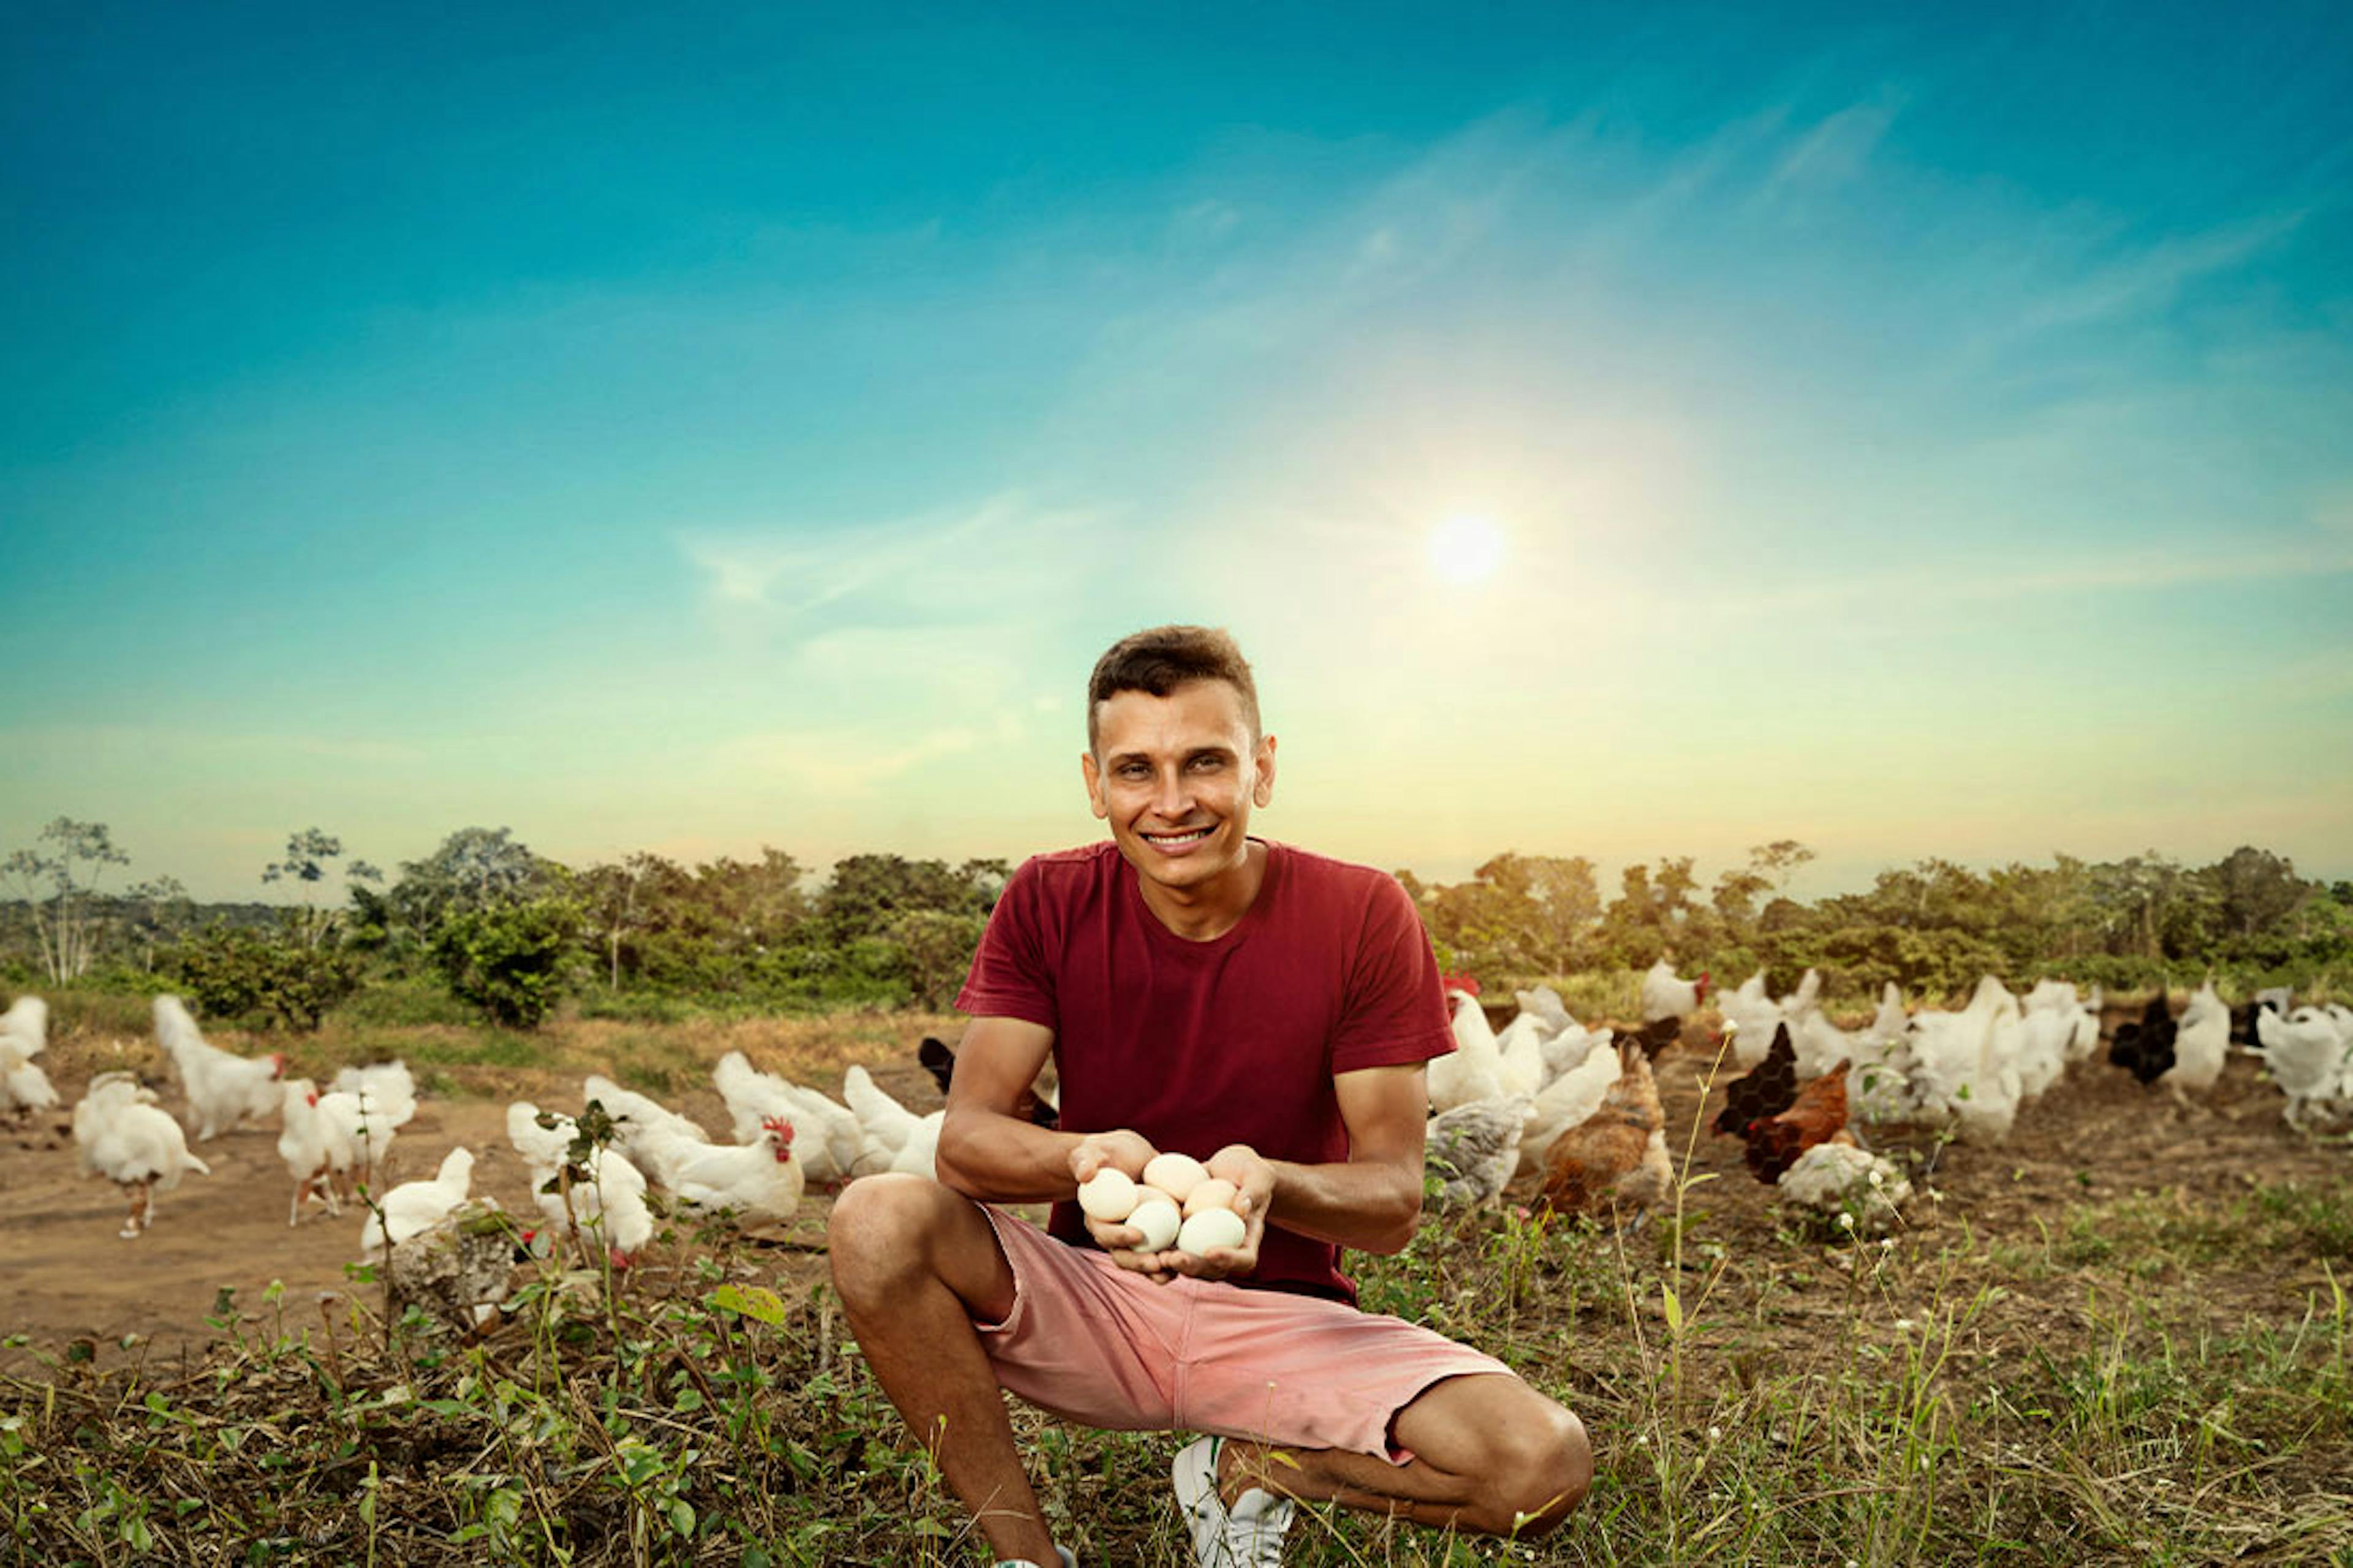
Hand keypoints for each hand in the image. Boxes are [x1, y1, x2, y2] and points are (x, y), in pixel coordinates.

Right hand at [1068, 1131, 1171, 1269]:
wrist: (1127, 1157)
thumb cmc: (1105, 1154)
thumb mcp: (1091, 1153)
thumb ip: (1085, 1161)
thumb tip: (1085, 1174)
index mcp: (1097, 1220)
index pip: (1105, 1233)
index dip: (1119, 1237)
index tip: (1138, 1234)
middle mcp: (1115, 1235)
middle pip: (1125, 1256)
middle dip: (1140, 1263)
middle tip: (1159, 1263)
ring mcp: (1136, 1238)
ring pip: (1145, 1261)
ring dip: (1159, 1270)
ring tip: (1176, 1270)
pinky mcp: (1156, 1235)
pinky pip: (1164, 1251)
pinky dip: (1175, 1258)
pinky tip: (1192, 1259)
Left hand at [1165, 1144, 1274, 1282]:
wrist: (1227, 1168)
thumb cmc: (1248, 1170)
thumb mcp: (1257, 1174)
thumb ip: (1254, 1190)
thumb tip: (1242, 1208)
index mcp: (1247, 1239)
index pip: (1244, 1259)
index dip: (1229, 1260)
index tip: (1211, 1251)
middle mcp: (1225, 1248)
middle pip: (1211, 1270)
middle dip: (1192, 1267)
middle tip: (1173, 1259)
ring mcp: (1201, 1244)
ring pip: (1188, 1265)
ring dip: (1171, 1265)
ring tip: (1155, 1257)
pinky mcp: (1183, 1235)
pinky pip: (1171, 1247)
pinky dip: (1157, 1250)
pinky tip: (1140, 1243)